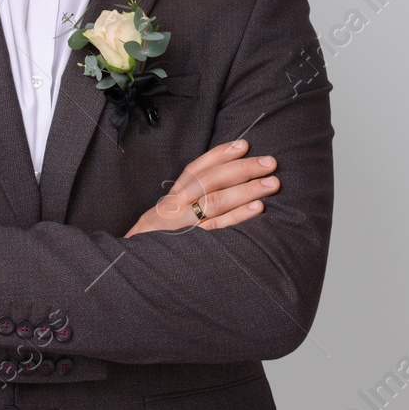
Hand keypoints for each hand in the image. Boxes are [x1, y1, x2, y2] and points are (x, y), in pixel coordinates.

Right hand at [125, 138, 279, 236]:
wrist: (137, 265)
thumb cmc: (165, 236)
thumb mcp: (173, 212)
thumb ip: (194, 195)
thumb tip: (231, 173)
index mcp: (174, 196)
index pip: (197, 169)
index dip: (221, 154)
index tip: (245, 145)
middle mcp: (178, 207)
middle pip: (210, 181)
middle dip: (242, 169)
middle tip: (269, 163)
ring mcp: (185, 226)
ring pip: (215, 202)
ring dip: (246, 190)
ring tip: (271, 183)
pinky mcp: (194, 245)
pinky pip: (218, 228)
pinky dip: (238, 216)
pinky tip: (257, 208)